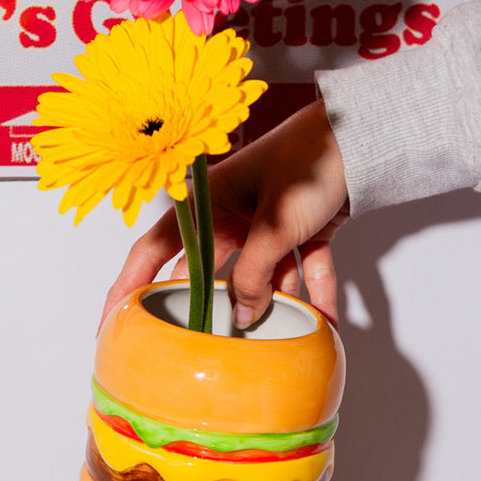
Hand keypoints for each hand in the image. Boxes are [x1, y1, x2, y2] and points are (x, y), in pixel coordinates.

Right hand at [100, 99, 348, 330]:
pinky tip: (325, 322)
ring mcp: (265, 226)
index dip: (130, 284)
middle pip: (209, 272)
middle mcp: (231, 216)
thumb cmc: (312, 159)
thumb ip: (254, 274)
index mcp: (207, 202)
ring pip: (260, 278)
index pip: (154, 249)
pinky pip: (302, 271)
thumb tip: (243, 316)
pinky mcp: (300, 232)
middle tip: (200, 344)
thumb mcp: (275, 224)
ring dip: (273, 305)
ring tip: (273, 339)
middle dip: (209, 307)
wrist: (366, 136)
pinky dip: (316, 293)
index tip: (115, 319)